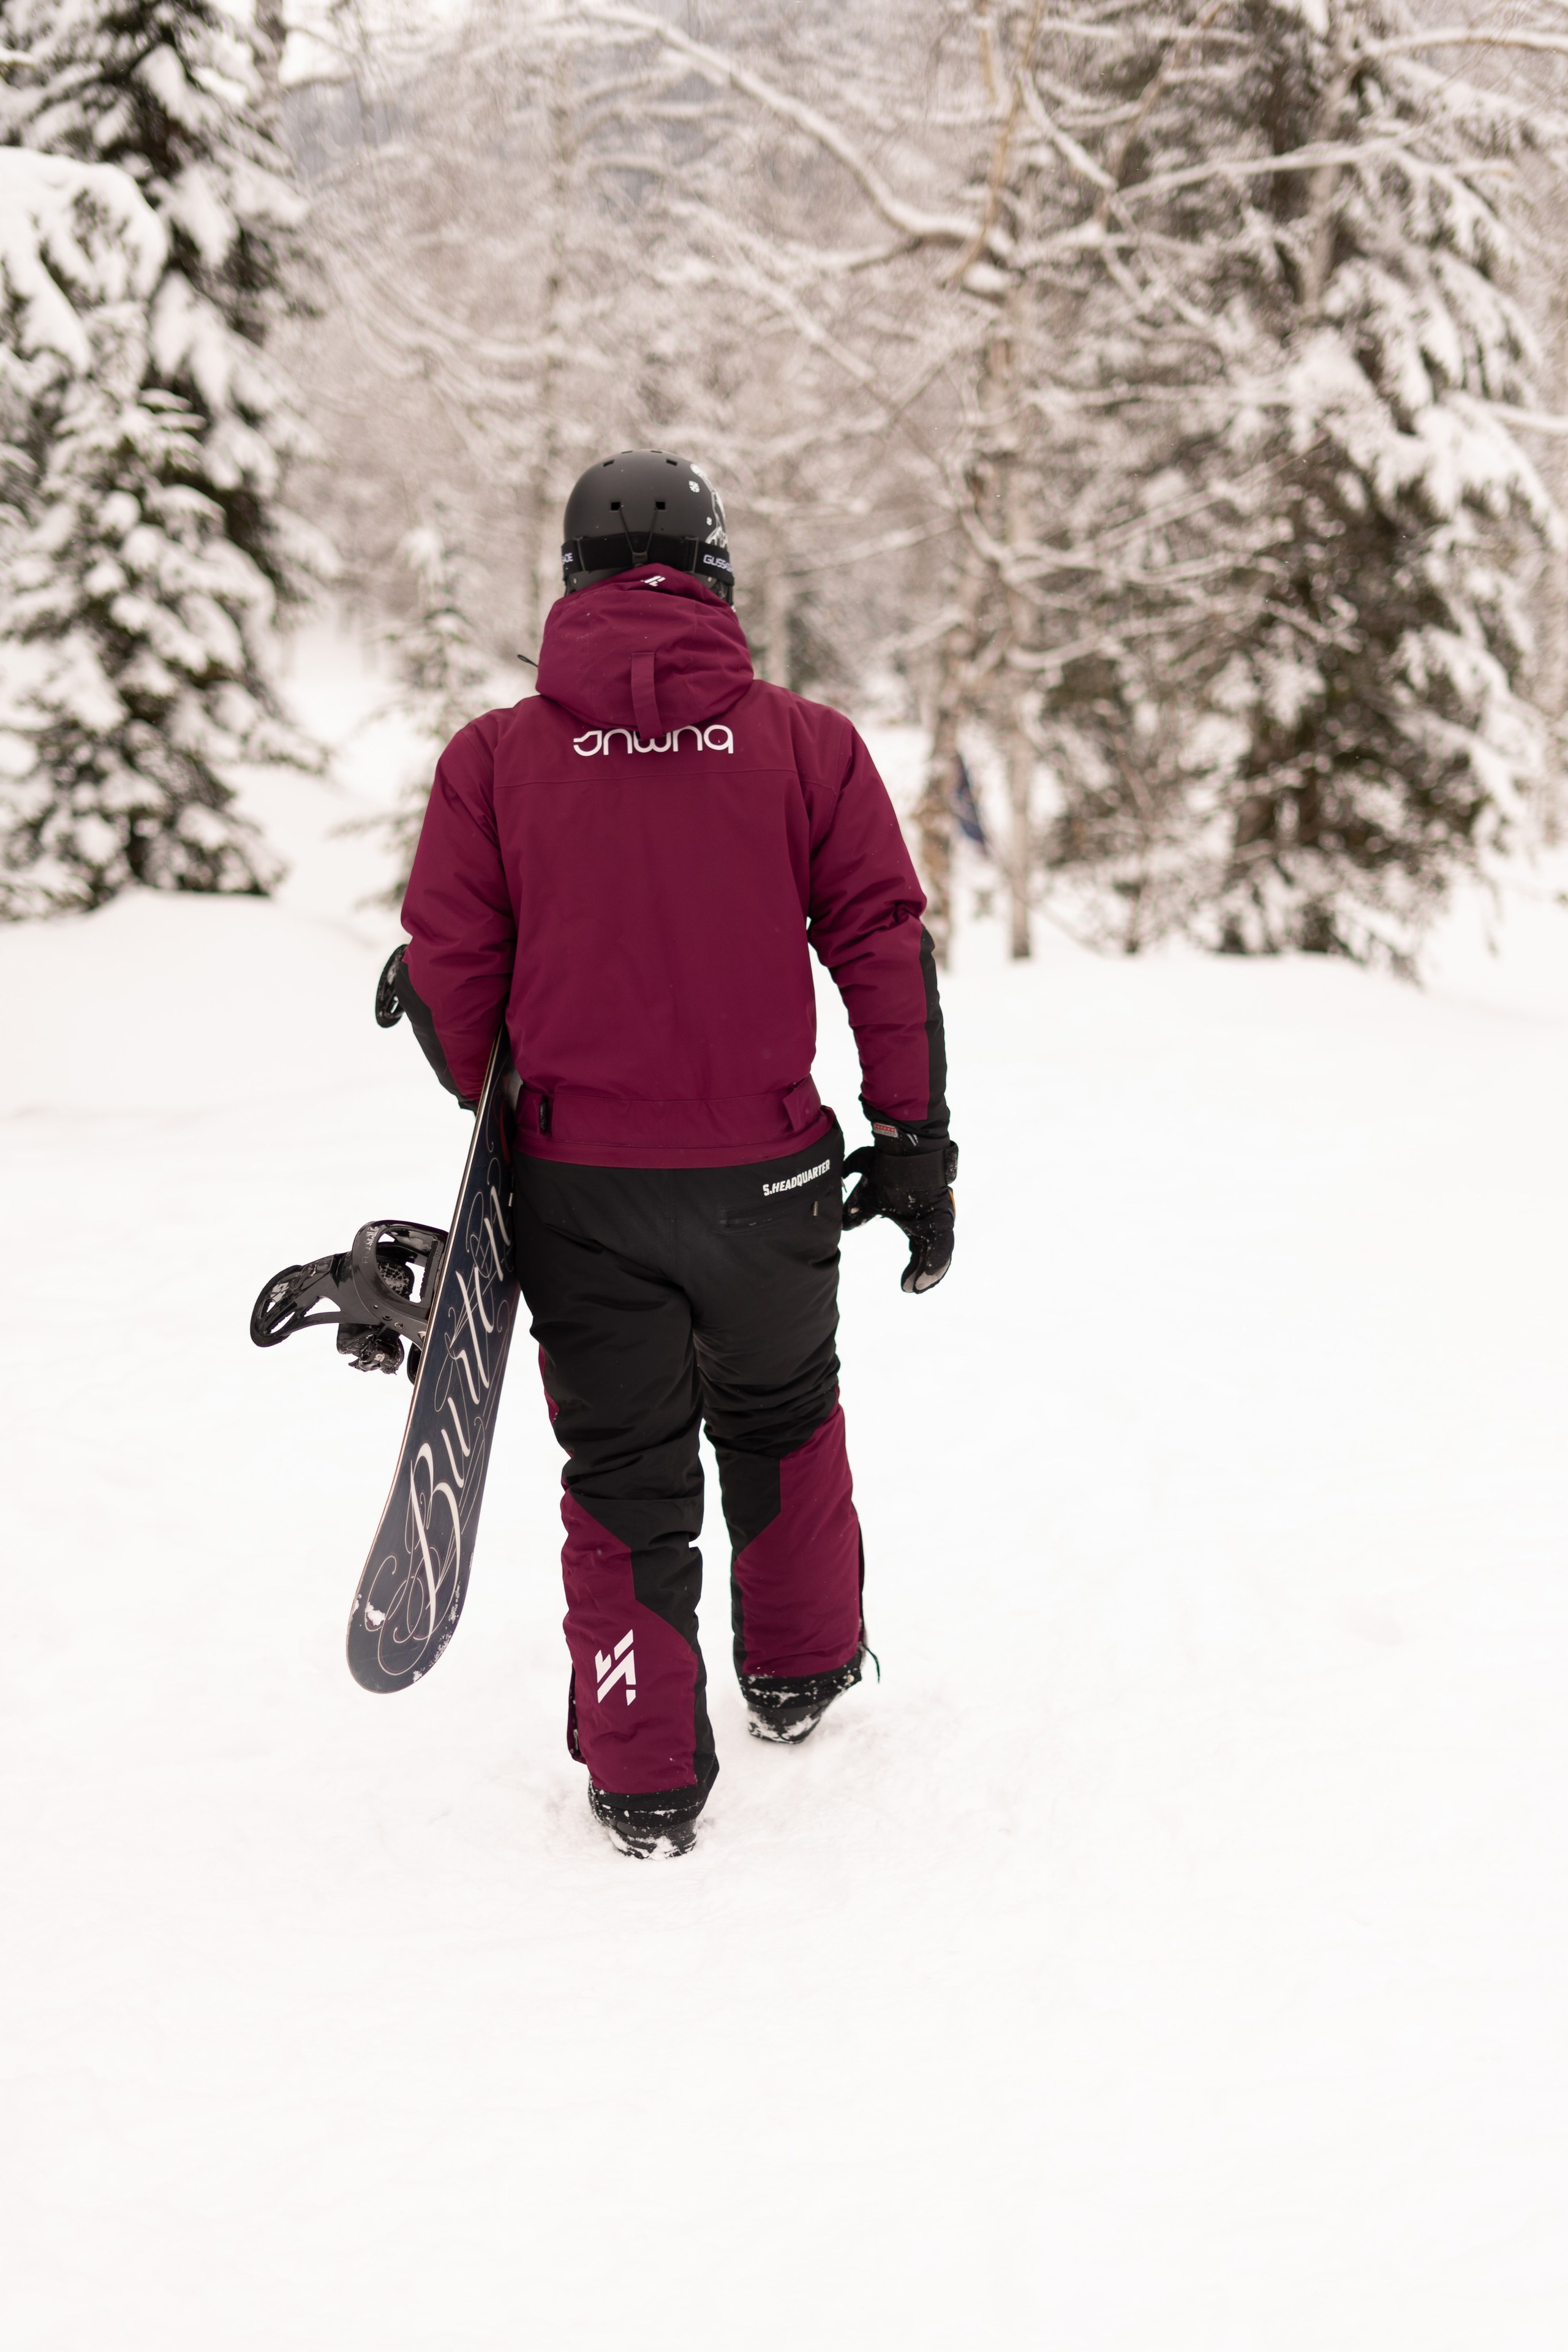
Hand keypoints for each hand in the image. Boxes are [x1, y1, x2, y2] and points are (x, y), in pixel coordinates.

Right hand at [842, 1132, 957, 1293]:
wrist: (901, 1148)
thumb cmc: (885, 1166)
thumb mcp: (866, 1197)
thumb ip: (855, 1212)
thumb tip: (841, 1225)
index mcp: (916, 1220)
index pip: (918, 1252)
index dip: (913, 1269)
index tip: (905, 1286)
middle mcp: (929, 1221)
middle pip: (930, 1255)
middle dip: (922, 1276)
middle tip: (912, 1290)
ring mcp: (938, 1218)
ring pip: (940, 1252)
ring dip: (931, 1272)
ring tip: (920, 1287)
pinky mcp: (943, 1214)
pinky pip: (944, 1243)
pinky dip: (938, 1260)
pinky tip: (929, 1273)